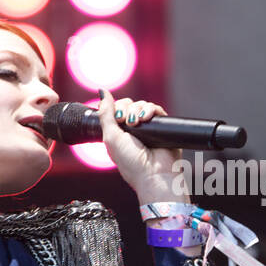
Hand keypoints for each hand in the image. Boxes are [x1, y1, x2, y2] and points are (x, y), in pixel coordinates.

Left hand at [94, 89, 185, 204]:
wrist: (153, 174)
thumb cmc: (131, 162)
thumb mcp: (110, 137)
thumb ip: (105, 114)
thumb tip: (102, 91)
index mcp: (119, 132)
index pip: (116, 109)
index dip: (116, 108)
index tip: (118, 119)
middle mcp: (134, 129)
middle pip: (129, 104)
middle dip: (126, 109)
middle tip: (127, 123)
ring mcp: (148, 127)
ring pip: (142, 105)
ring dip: (137, 110)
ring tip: (137, 123)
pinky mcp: (162, 126)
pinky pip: (156, 109)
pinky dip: (150, 110)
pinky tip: (146, 118)